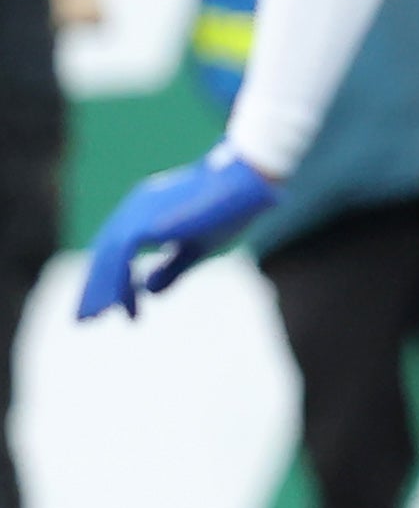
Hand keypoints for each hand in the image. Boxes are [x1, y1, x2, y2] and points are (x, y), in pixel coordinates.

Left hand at [77, 145, 276, 318]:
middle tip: (87, 320)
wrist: (243, 187)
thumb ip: (171, 268)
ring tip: (96, 318)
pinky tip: (117, 303)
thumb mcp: (195, 248)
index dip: (115, 282)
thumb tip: (150, 290)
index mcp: (144, 212)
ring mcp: (136, 213)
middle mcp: (133, 209)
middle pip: (105, 255)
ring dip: (101, 289)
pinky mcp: (144, 222)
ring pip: (107, 258)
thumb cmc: (226, 213)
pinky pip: (121, 257)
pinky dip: (116, 281)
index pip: (117, 252)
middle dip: (96, 289)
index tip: (123, 311)